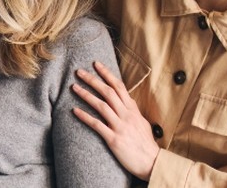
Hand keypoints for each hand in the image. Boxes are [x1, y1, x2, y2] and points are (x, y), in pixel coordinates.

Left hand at [71, 61, 159, 179]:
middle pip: (108, 92)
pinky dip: (85, 117)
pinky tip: (74, 111)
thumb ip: (133, 111)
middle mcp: (126, 115)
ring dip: (86, 95)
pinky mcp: (114, 139)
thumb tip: (127, 101)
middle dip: (92, 80)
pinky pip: (97, 125)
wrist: (153, 162)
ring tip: (74, 87)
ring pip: (101, 105)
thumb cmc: (146, 143)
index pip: (119, 87)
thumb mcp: (142, 122)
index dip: (107, 74)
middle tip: (78, 72)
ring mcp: (120, 126)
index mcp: (133, 110)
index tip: (96, 64)